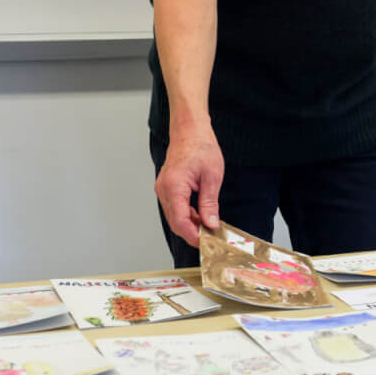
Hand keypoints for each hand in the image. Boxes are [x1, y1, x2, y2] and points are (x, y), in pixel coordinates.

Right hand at [157, 128, 224, 246]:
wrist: (190, 131)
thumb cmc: (201, 147)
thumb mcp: (212, 177)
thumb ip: (209, 203)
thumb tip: (210, 224)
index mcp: (173, 187)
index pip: (180, 221)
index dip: (193, 236)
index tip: (207, 244)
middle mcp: (164, 190)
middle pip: (175, 222)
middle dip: (192, 233)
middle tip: (211, 239)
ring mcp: (163, 189)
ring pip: (174, 216)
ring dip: (190, 224)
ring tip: (209, 228)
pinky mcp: (167, 188)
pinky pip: (175, 208)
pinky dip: (187, 215)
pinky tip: (201, 216)